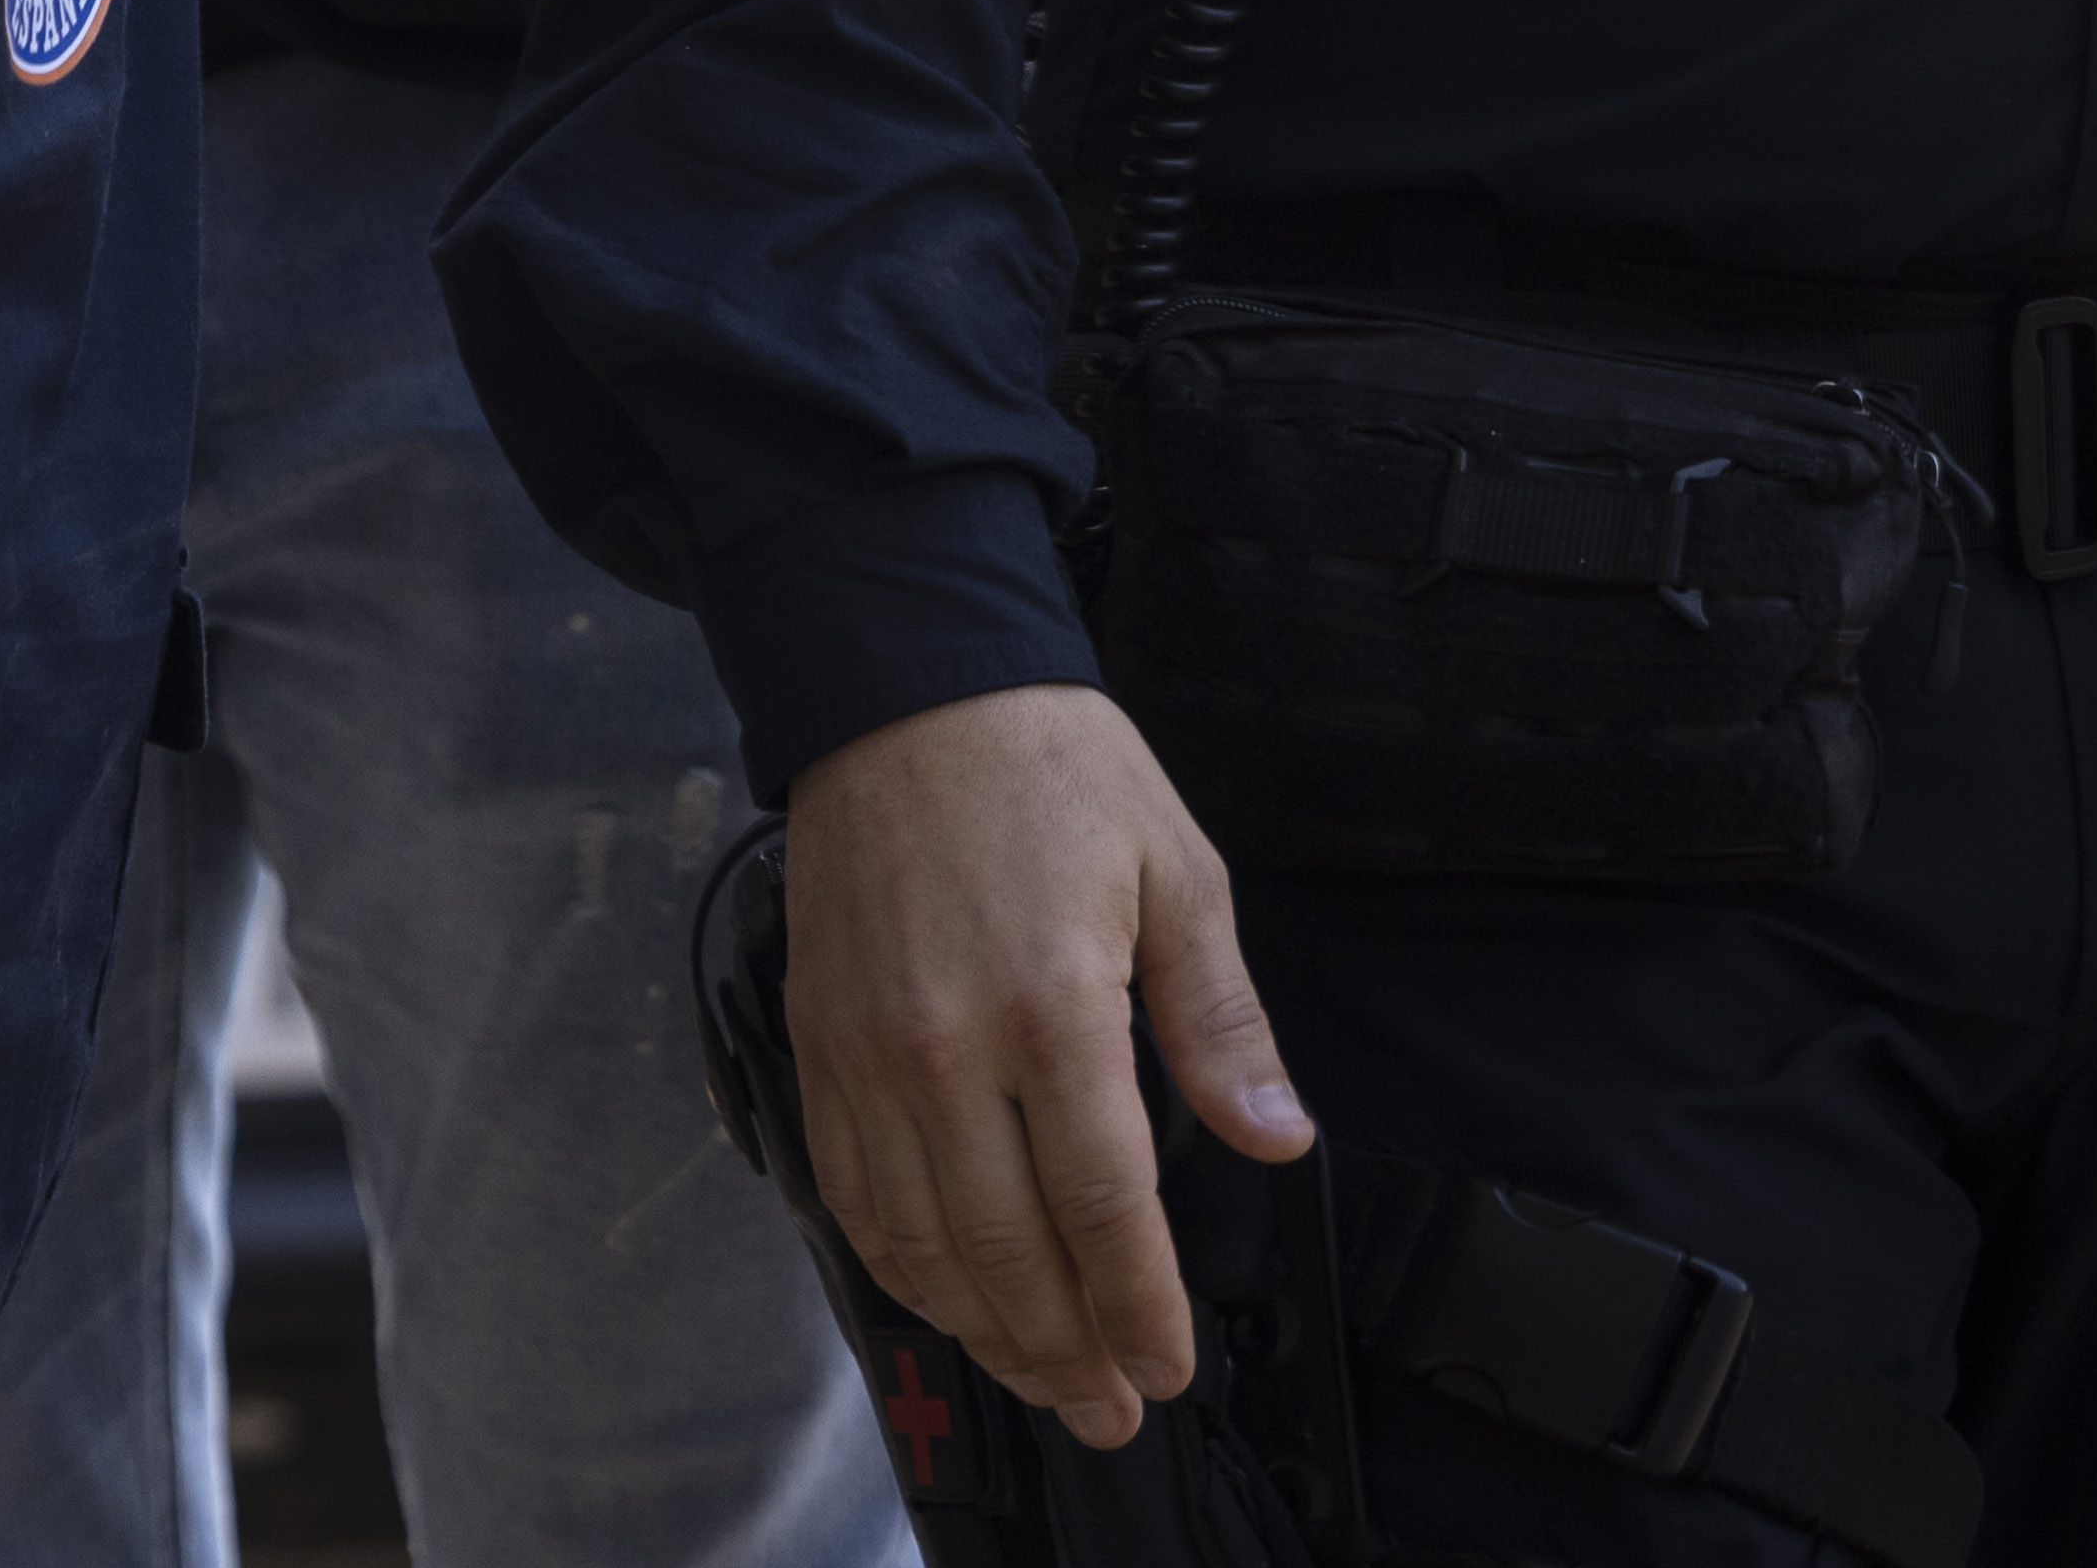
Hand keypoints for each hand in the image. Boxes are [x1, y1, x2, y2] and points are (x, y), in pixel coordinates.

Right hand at [783, 684, 1313, 1444]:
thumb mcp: (1176, 872)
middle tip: (1109, 1409)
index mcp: (1051, 1010)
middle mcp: (944, 1049)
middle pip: (1005, 1250)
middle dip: (1066, 1350)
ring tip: (1036, 1377)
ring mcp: (867, 1051)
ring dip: (981, 1329)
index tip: (1167, 1367)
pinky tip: (940, 1296)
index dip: (1139, 1308)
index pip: (1103, 1209)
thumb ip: (1221, 1022)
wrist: (896, 687)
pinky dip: (894, 1262)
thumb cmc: (1046, 767)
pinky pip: (848, 1186)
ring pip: (918, 1238)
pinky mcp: (818, 1038)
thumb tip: (1278, 1139)